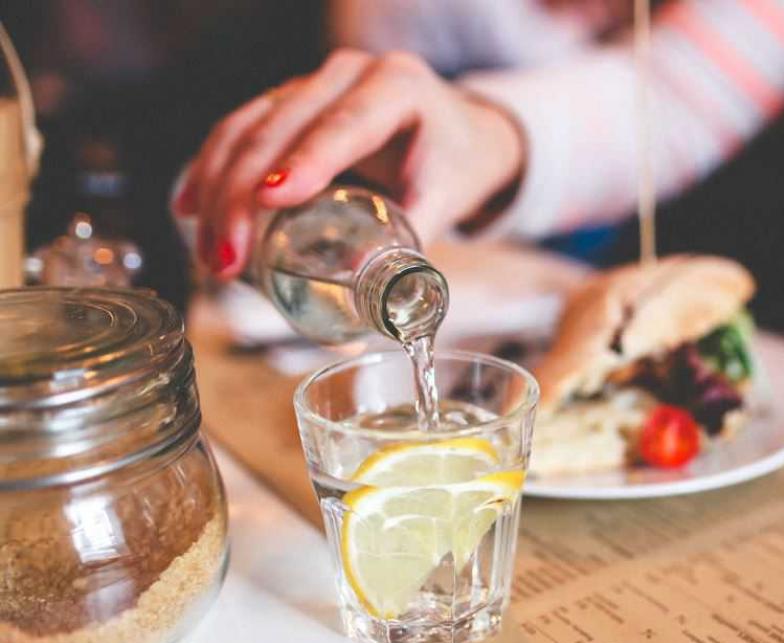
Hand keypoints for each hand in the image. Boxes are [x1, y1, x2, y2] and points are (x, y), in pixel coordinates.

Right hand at [175, 49, 524, 278]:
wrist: (457, 133)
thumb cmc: (454, 165)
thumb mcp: (446, 198)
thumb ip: (413, 239)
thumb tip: (366, 289)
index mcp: (397, 86)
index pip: (345, 123)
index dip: (306, 160)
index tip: (271, 199)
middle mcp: (349, 74)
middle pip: (281, 127)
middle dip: (244, 194)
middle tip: (228, 258)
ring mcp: (312, 84)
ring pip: (248, 127)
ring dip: (217, 190)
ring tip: (212, 255)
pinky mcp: (287, 103)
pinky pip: (239, 130)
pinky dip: (211, 169)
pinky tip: (190, 207)